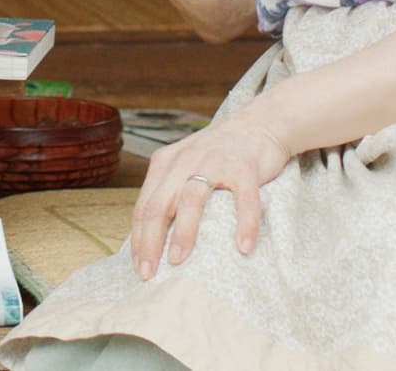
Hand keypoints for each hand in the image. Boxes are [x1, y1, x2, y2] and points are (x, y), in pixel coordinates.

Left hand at [129, 113, 288, 279]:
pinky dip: (244, 224)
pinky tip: (243, 247)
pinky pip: (243, 199)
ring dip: (183, 232)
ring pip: (192, 198)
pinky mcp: (244, 167)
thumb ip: (168, 192)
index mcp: (165, 163)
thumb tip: (153, 237)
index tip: (138, 266)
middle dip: (150, 241)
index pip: (144, 205)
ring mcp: (214, 162)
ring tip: (177, 260)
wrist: (257, 124)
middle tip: (148, 272)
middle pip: (160, 204)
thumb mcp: (183, 166)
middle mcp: (185, 160)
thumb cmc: (216, 155)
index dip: (138, 238)